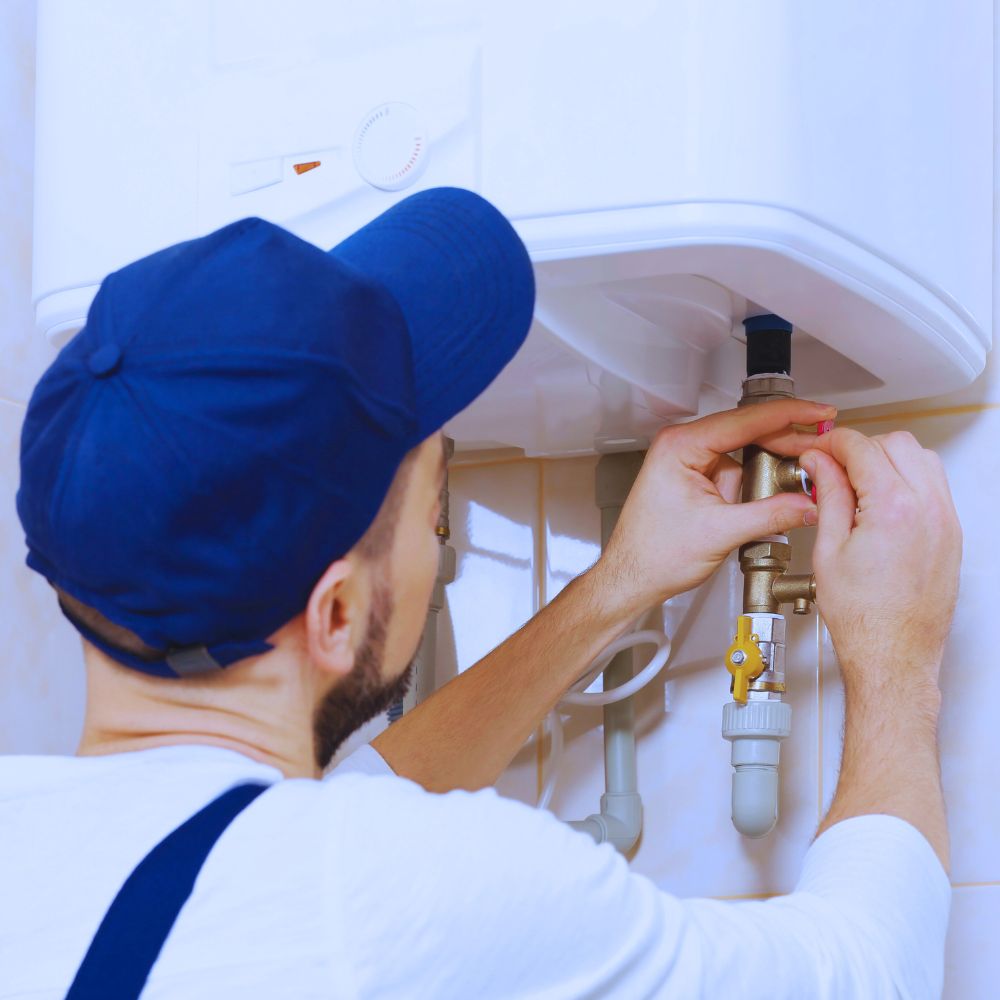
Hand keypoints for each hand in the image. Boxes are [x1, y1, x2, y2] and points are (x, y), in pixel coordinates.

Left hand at [595, 399, 836, 616]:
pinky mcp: (695, 478)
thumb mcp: (720, 534)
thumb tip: (808, 503)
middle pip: (747, 431)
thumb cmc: (653, 555)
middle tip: (821, 449)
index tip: (818, 413)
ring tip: (796, 482)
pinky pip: (735, 471)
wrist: (632, 577)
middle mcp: (682, 446)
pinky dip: (755, 483)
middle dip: (785, 444)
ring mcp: (689, 461)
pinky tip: (768, 497)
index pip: (745, 420)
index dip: (788, 415)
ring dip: (769, 468)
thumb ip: (771, 515)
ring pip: (744, 453)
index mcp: (680, 446)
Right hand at [799, 429, 961, 698]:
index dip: (832, 443)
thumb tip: (820, 465)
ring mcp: (946, 522)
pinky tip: (881, 500)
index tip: (817, 452)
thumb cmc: (863, 618)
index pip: (862, 448)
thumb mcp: (828, 550)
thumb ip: (828, 496)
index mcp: (893, 509)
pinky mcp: (952, 535)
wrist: (893, 656)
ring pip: (922, 458)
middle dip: (861, 447)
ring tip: (857, 483)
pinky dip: (908, 479)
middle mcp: (929, 509)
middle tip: (832, 466)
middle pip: (896, 444)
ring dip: (888, 459)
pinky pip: (935, 486)